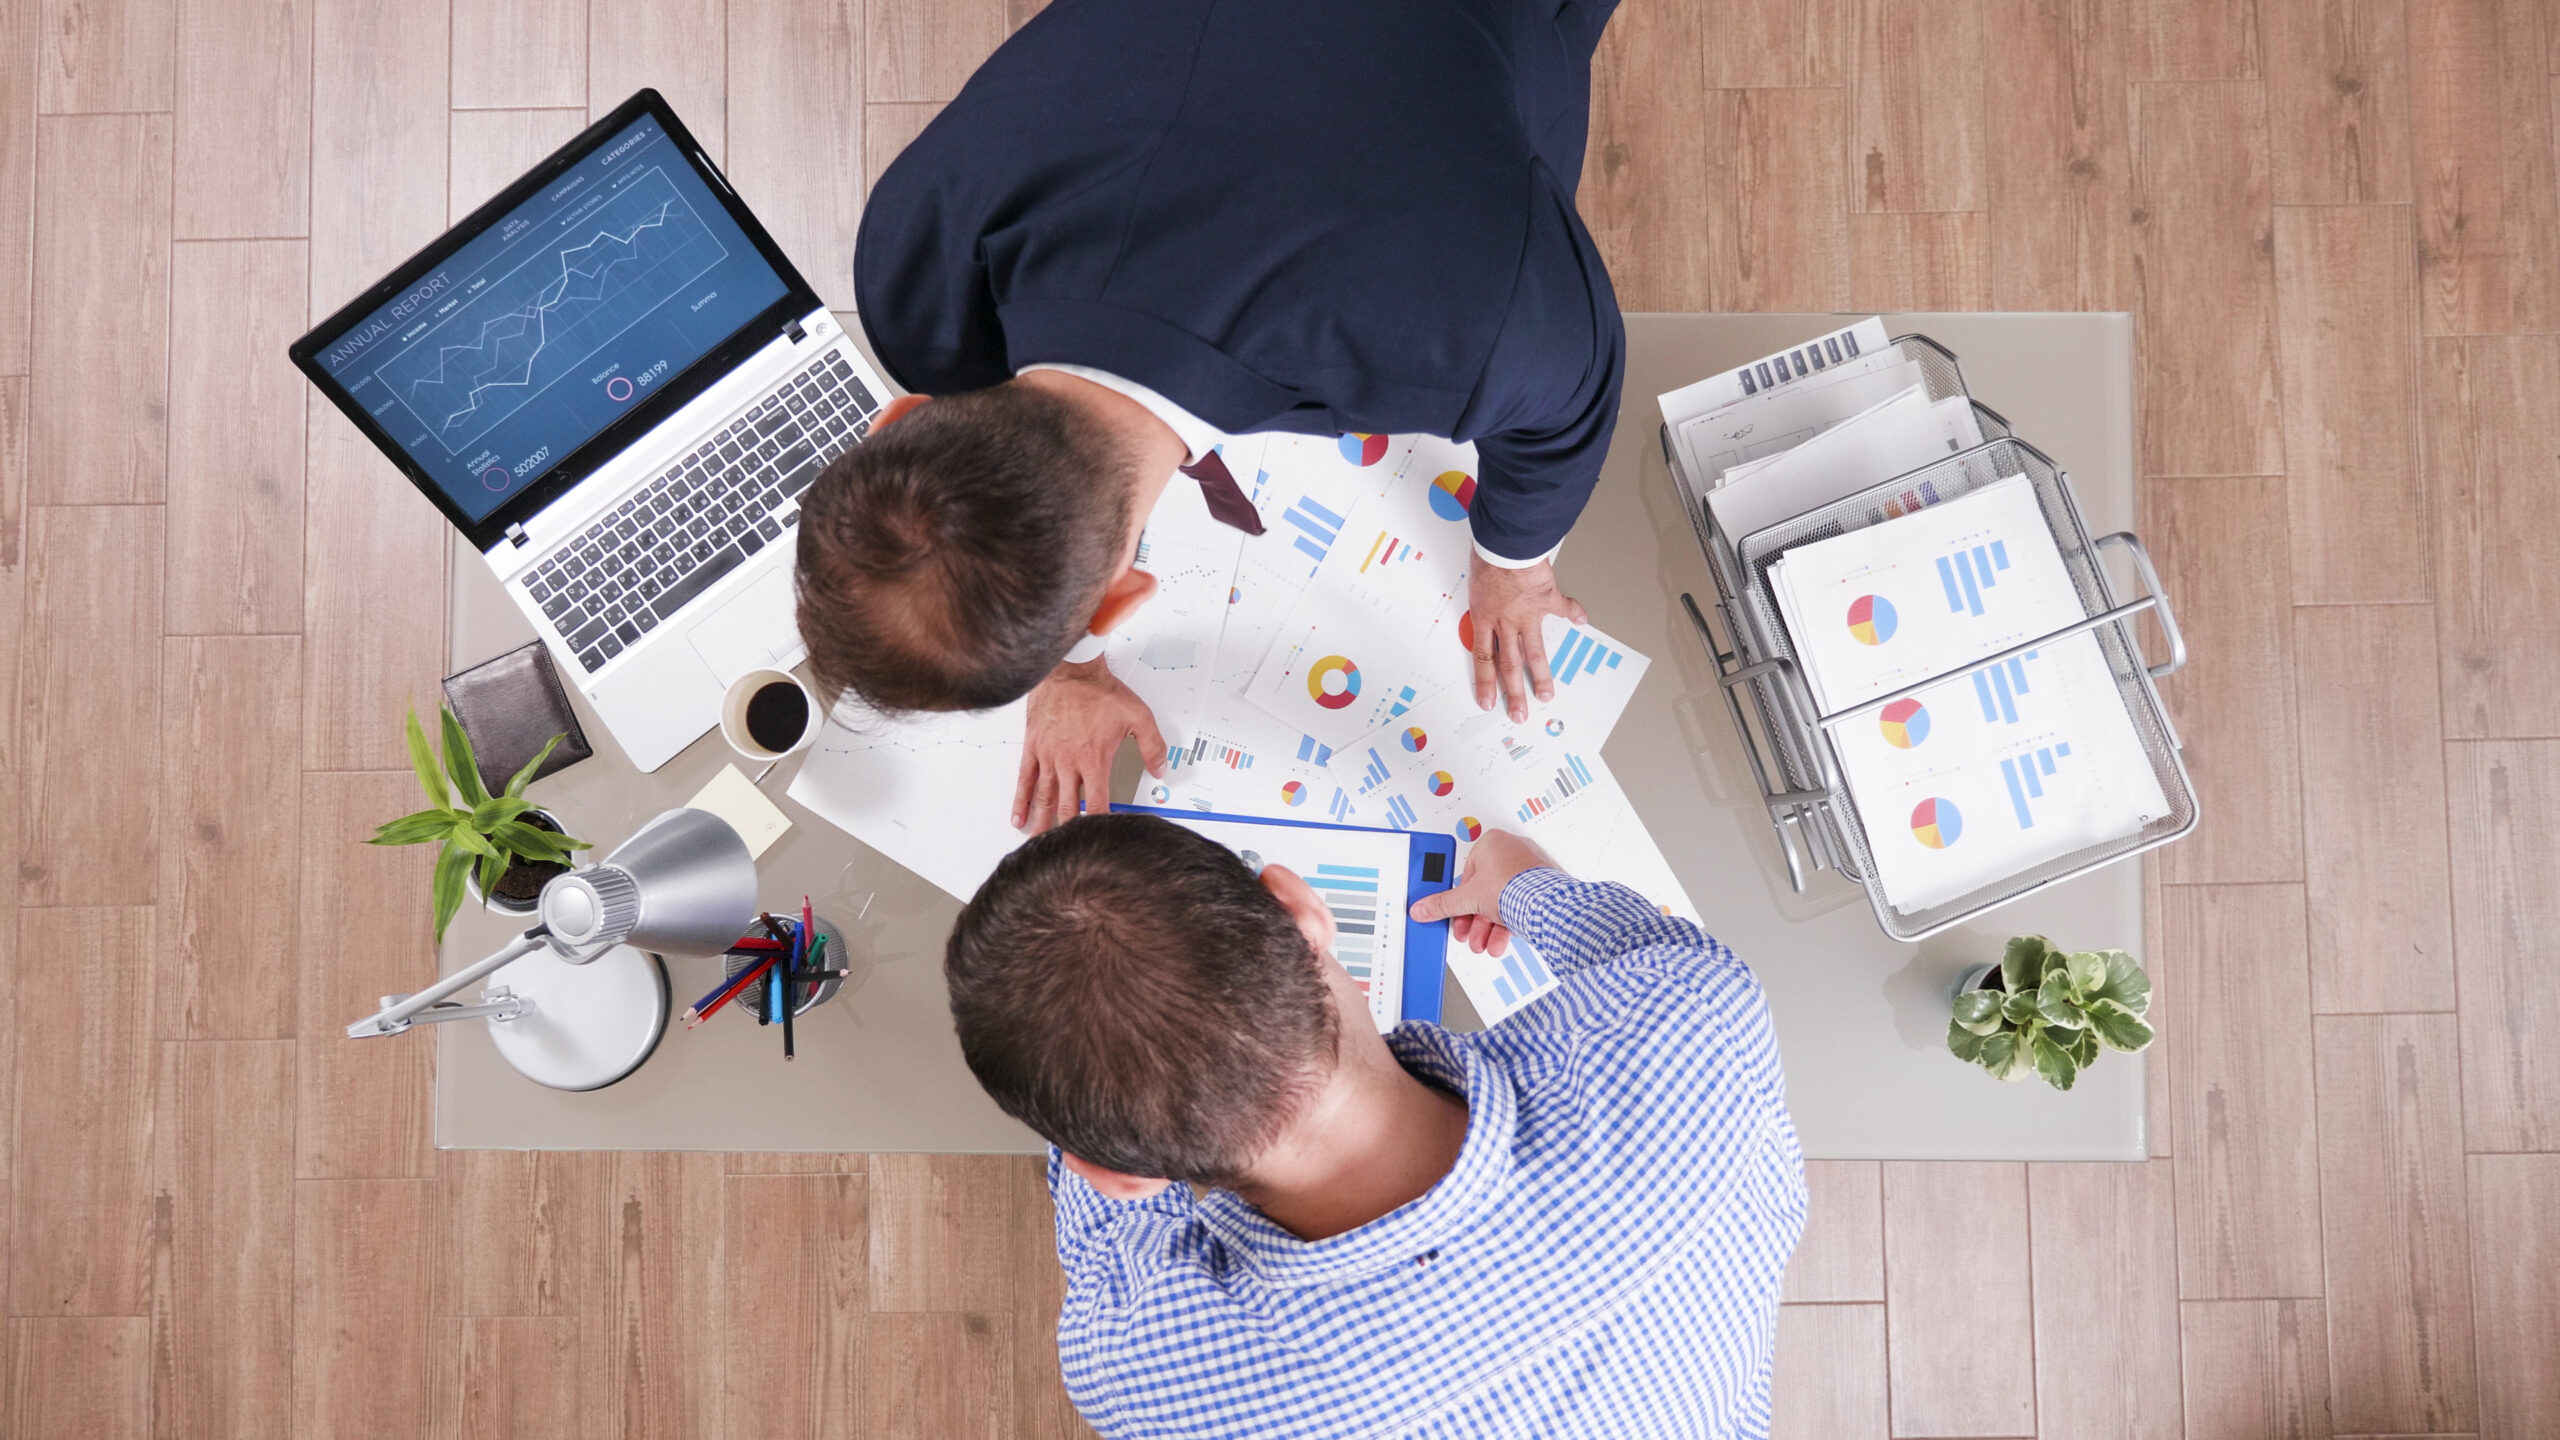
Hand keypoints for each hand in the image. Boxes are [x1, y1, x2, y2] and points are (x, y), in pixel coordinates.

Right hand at [1012, 658, 1168, 832]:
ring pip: (1044, 798)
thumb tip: (1161, 769)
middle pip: (1068, 808)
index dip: (1099, 826)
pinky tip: (1018, 817)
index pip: (1097, 804)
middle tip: (1065, 852)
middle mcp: (1069, 762)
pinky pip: (1025, 779)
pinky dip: (1021, 800)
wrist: (1070, 670)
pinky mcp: (1033, 747)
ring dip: (1042, 824)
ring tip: (1039, 845)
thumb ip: (1153, 746)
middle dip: (1067, 833)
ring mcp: (1048, 756)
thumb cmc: (1099, 691)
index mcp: (1094, 760)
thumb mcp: (1138, 716)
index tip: (1098, 840)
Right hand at [1408, 829, 1560, 955]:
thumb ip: (1443, 905)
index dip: (1458, 900)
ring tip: (1485, 943)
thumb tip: (1424, 908)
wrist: (1548, 905)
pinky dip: (1509, 923)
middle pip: (1484, 891)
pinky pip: (1519, 903)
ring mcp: (1529, 868)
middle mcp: (1511, 851)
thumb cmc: (1514, 887)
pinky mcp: (1541, 885)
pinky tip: (1500, 939)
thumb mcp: (1468, 899)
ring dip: (1490, 927)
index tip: (1454, 913)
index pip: (1466, 874)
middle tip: (1468, 934)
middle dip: (1474, 919)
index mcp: (1491, 843)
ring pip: (1502, 900)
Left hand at [1467, 559, 1586, 721]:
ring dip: (1541, 676)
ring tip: (1546, 694)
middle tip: (1519, 713)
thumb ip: (1481, 597)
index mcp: (1484, 617)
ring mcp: (1528, 614)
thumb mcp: (1473, 581)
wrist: (1505, 543)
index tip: (1487, 701)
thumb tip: (1484, 602)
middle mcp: (1506, 622)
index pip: (1482, 657)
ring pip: (1534, 652)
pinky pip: (1563, 607)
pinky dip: (1574, 613)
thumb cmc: (1485, 555)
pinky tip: (1582, 622)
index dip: (1485, 682)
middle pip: (1509, 664)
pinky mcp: (1546, 599)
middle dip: (1514, 692)